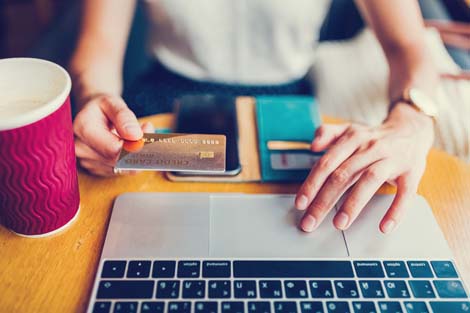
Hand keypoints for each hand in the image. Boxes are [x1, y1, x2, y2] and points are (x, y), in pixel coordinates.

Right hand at [73, 94, 153, 175]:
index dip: (134, 144)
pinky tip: (128, 146)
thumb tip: (135, 136)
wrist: (91, 115)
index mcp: (84, 128)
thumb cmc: (102, 108)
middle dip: (138, 148)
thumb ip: (124, 117)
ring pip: (122, 168)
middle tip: (147, 129)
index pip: (114, 149)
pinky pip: (120, 171)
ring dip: (135, 154)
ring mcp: (87, 161)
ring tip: (136, 135)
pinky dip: (130, 160)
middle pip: (119, 161)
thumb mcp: (112, 102)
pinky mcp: (96, 169)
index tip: (147, 130)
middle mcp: (81, 148)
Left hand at [295, 103, 433, 232]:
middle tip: (311, 222)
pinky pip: (405, 193)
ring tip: (339, 224)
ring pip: (370, 180)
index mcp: (353, 139)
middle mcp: (371, 147)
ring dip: (353, 204)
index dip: (312, 184)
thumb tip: (312, 145)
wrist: (412, 129)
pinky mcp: (412, 172)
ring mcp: (392, 159)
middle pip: (344, 175)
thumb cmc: (374, 137)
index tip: (300, 204)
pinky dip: (396, 210)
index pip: (327, 163)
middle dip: (324, 201)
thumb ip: (327, 133)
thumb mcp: (349, 130)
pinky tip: (384, 227)